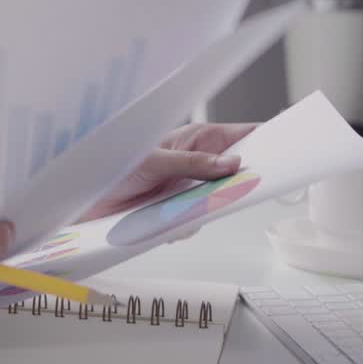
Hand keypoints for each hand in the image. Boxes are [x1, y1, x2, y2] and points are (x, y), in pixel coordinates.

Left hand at [80, 122, 256, 221]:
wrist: (76, 199)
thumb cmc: (107, 166)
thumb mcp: (151, 160)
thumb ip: (190, 162)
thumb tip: (232, 163)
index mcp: (194, 140)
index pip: (241, 136)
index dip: (266, 141)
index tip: (286, 151)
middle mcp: (194, 165)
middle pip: (237, 175)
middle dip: (238, 186)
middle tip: (235, 192)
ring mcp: (185, 190)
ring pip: (217, 205)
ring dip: (202, 211)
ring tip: (178, 209)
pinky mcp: (173, 214)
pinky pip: (193, 225)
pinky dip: (181, 227)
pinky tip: (163, 223)